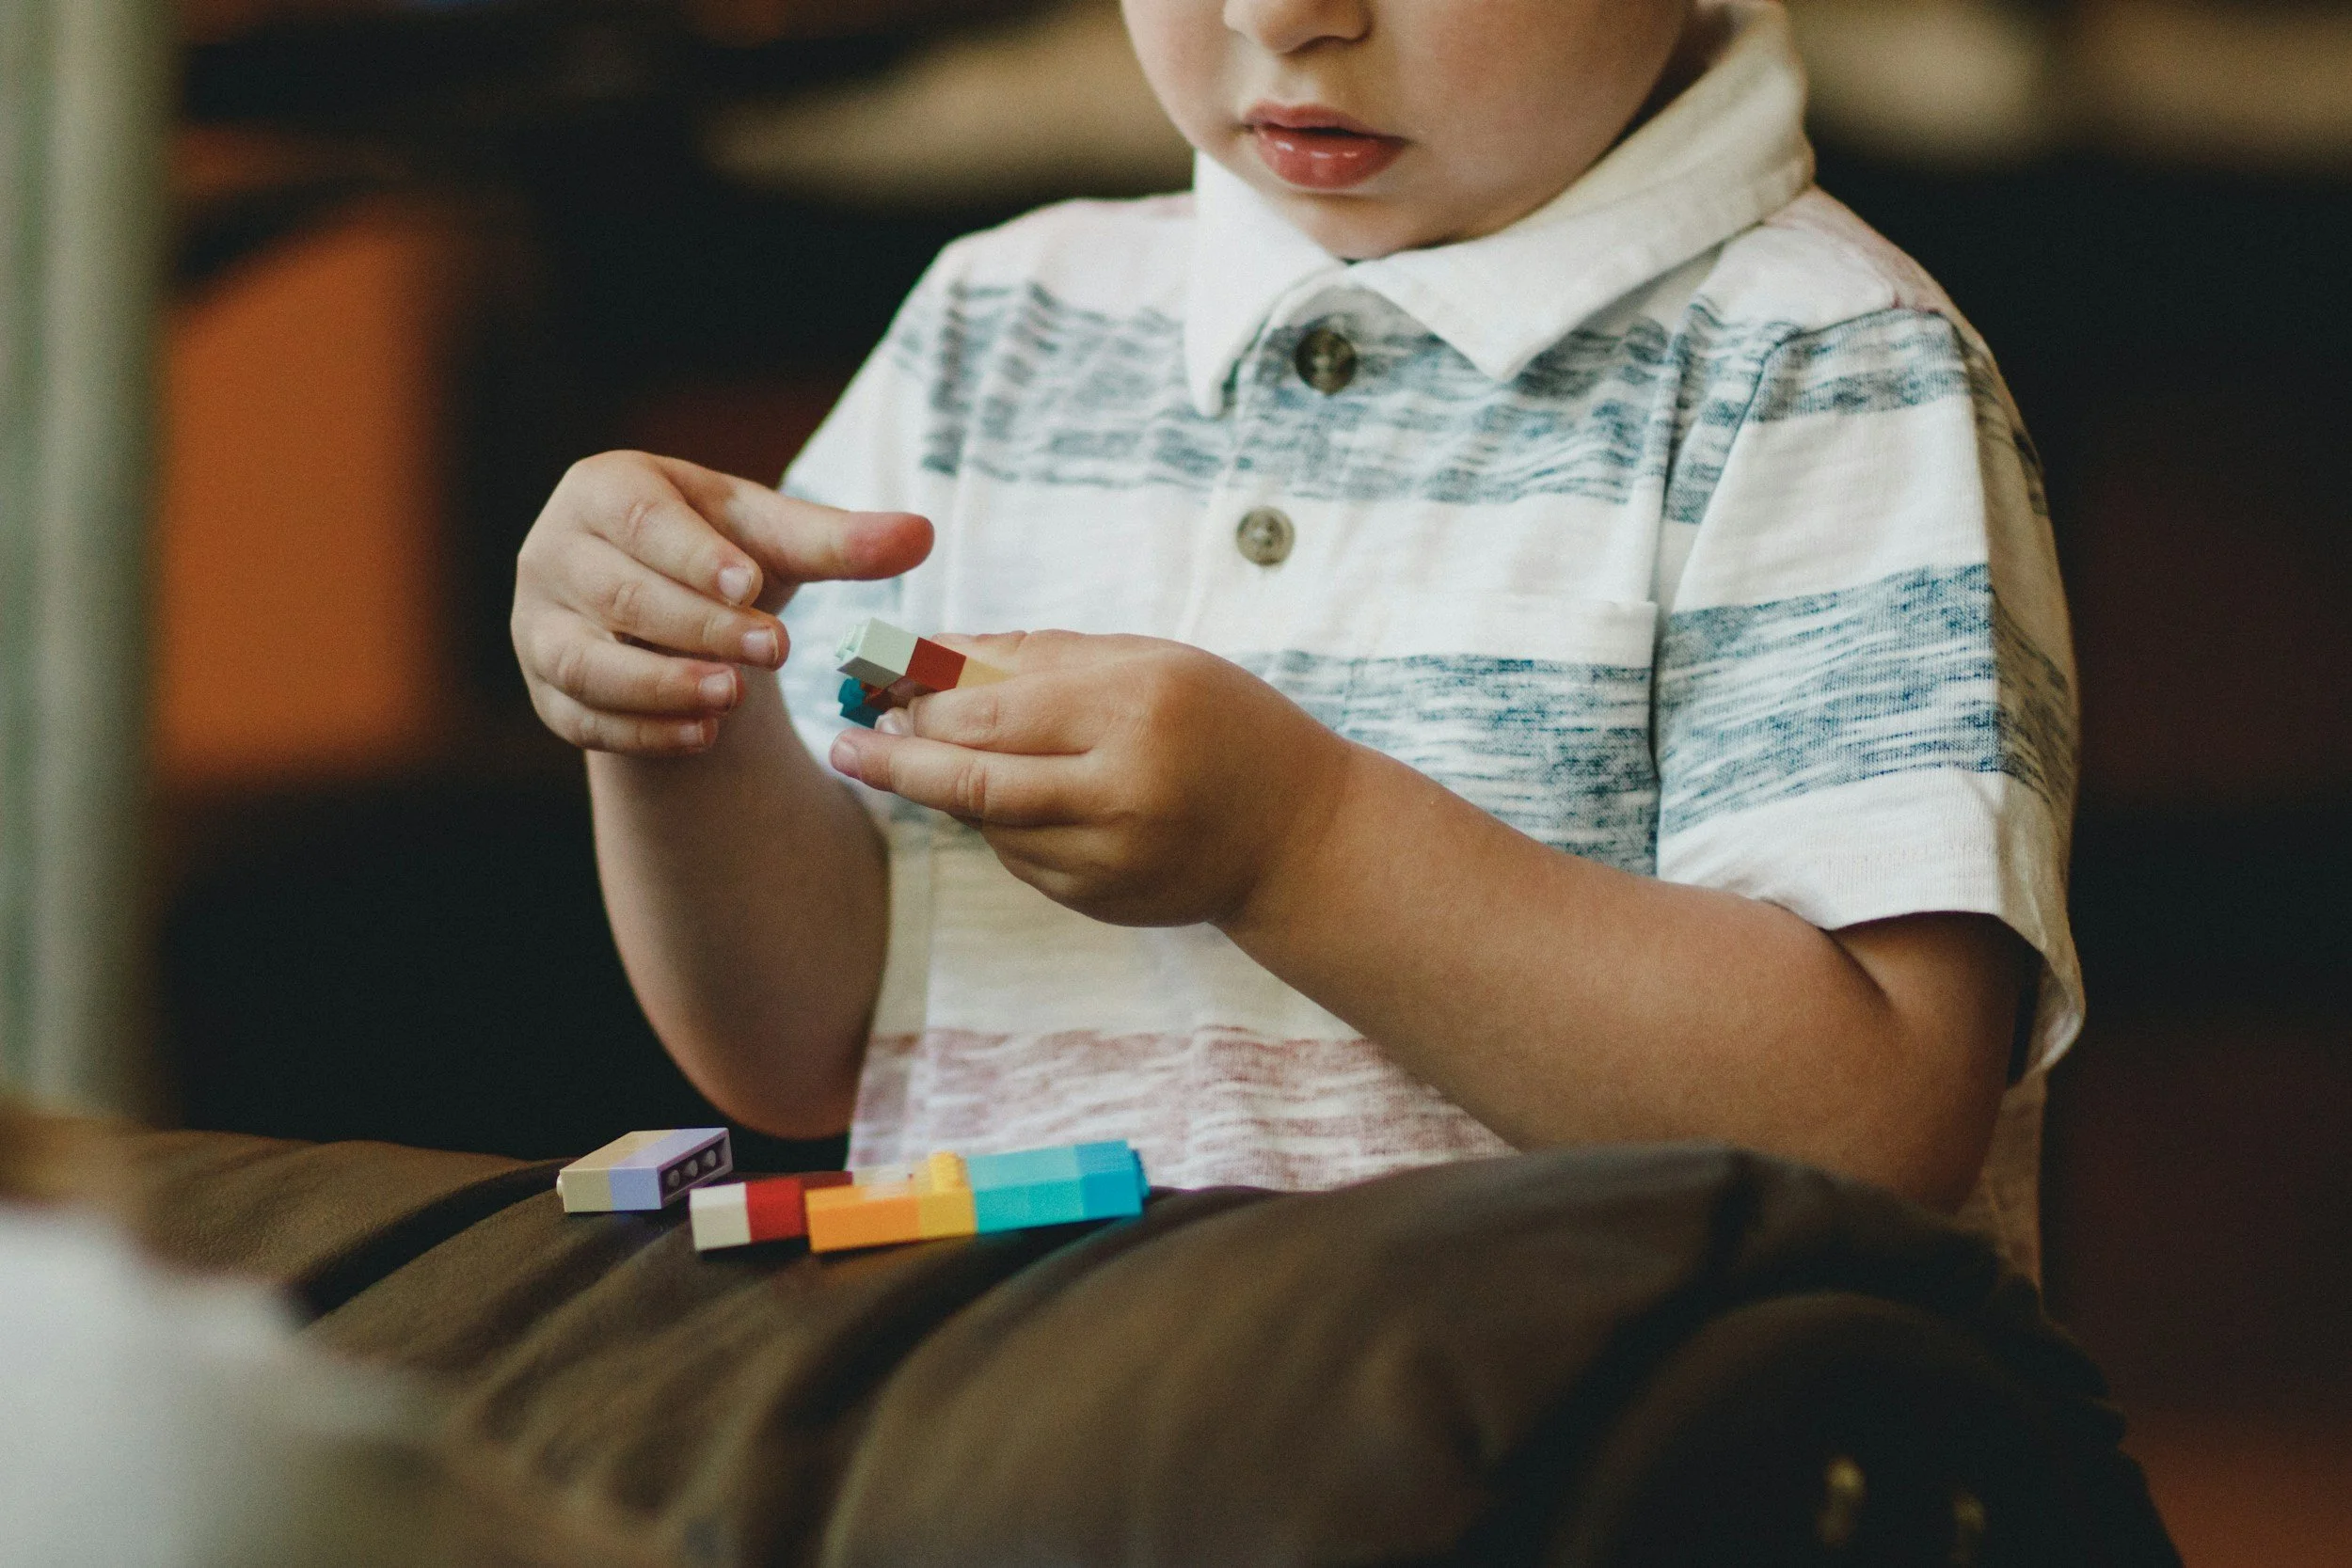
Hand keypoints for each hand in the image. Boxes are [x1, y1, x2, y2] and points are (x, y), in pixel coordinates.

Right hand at [511, 452, 930, 754]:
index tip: (750, 583)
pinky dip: (642, 732)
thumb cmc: (721, 554)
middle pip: (619, 593)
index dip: (693, 554)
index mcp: (605, 489)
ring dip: (660, 685)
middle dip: (697, 625)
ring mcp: (537, 625)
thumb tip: (922, 534)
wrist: (667, 610)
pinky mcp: (546, 690)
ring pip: (585, 661)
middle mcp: (554, 552)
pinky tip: (702, 737)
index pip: (641, 520)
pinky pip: (582, 718)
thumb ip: (840, 541)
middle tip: (771, 650)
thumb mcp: (775, 540)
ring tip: (732, 699)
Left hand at [827, 633, 1356, 927]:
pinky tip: (1013, 796)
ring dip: (945, 789)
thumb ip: (1037, 654)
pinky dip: (998, 823)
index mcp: (1134, 709)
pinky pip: (1017, 856)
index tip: (872, 684)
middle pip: (970, 781)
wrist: (1299, 836)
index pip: (991, 709)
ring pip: (986, 824)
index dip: (920, 699)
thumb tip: (929, 652)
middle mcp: (1121, 790)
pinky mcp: (1099, 901)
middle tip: (849, 742)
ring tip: (923, 755)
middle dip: (897, 759)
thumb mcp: (1146, 662)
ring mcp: (1109, 858)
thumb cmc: (1220, 724)